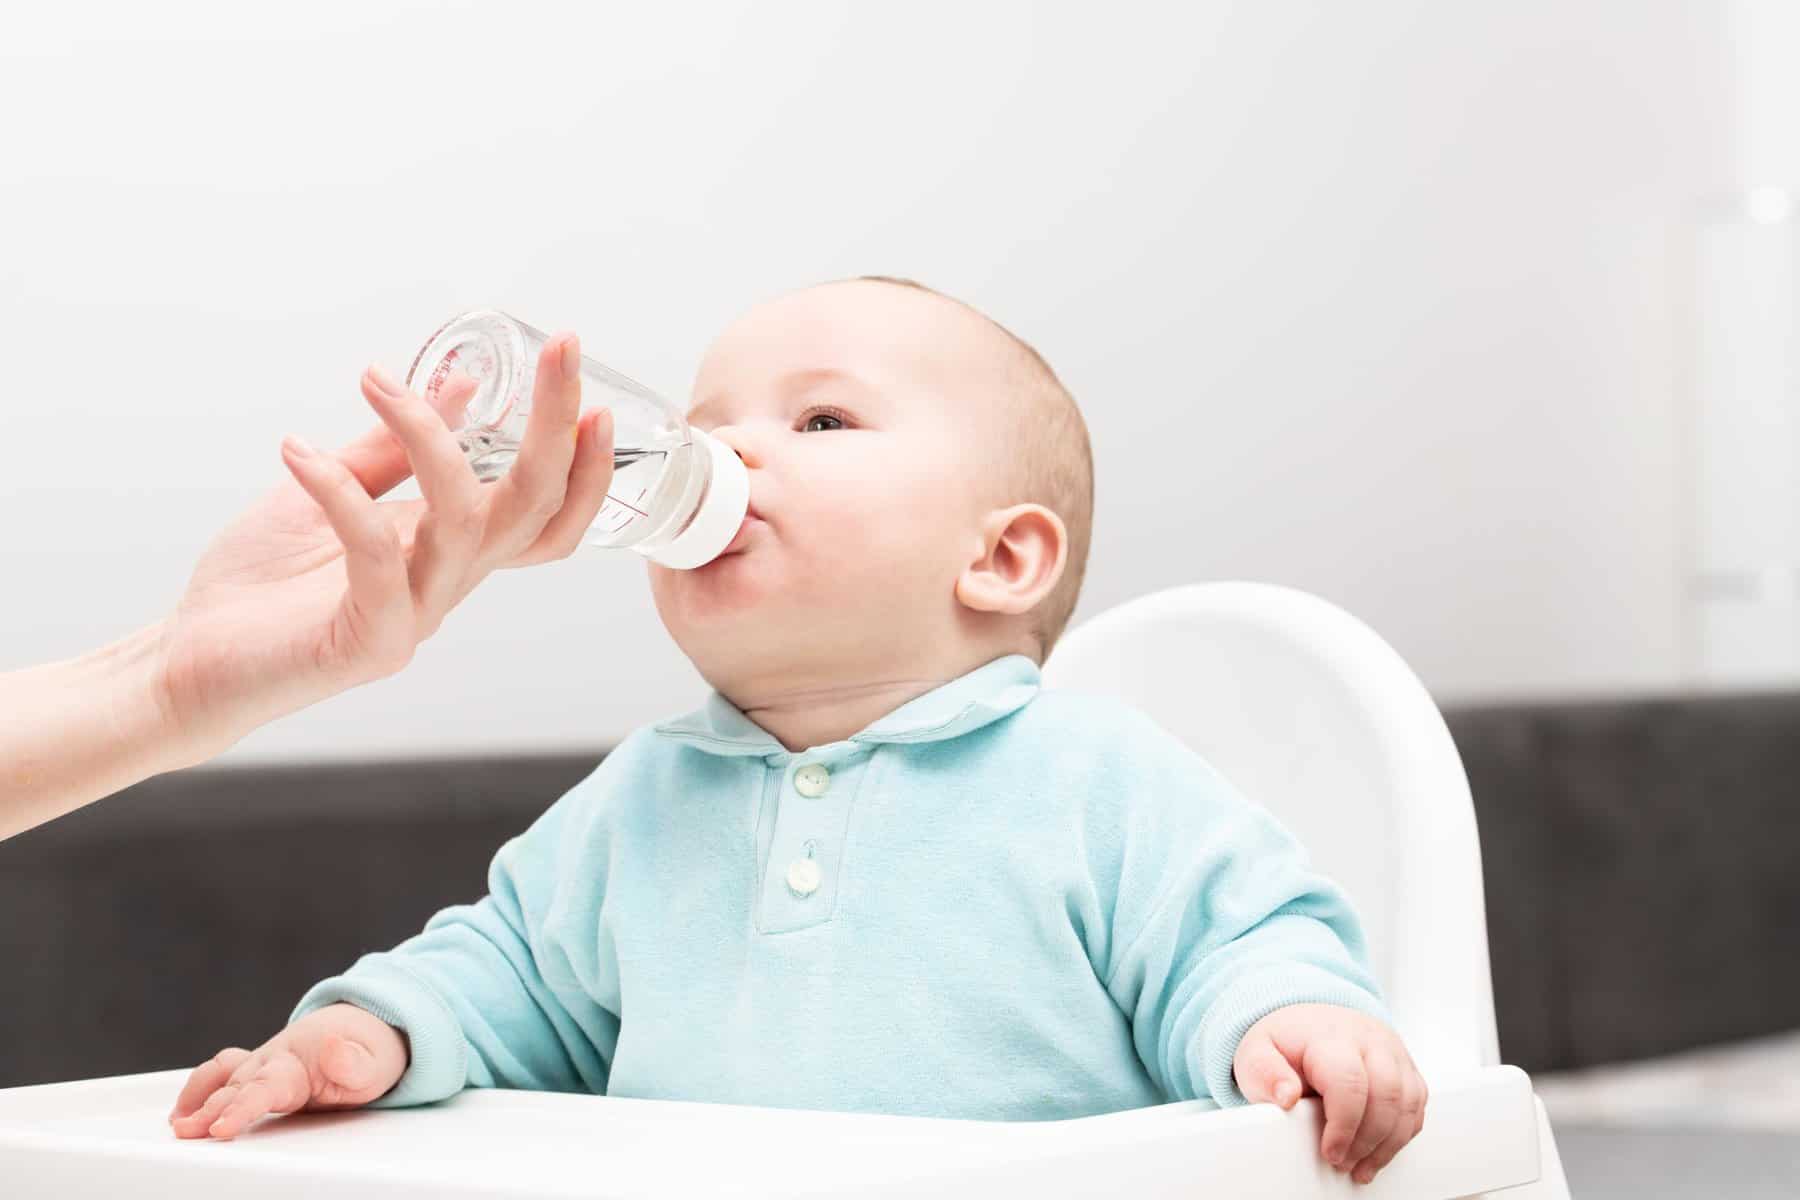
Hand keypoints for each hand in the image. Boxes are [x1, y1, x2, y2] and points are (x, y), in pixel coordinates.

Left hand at [153, 332, 614, 763]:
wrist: (191, 663)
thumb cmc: (264, 583)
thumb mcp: (337, 490)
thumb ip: (395, 448)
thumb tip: (461, 385)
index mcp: (453, 550)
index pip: (547, 512)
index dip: (583, 455)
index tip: (583, 383)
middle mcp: (449, 583)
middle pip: (534, 509)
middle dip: (555, 424)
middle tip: (561, 350)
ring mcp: (416, 615)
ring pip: (465, 522)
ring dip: (429, 437)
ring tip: (376, 383)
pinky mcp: (371, 640)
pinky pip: (377, 557)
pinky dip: (341, 493)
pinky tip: (300, 454)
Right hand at [169, 1004, 407, 1139]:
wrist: (363, 1030)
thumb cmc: (368, 1052)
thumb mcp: (375, 1062)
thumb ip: (354, 1062)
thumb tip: (333, 1047)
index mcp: (298, 1060)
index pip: (265, 1087)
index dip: (242, 1107)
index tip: (222, 1127)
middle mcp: (272, 1059)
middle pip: (235, 1087)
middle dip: (210, 1110)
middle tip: (188, 1133)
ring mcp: (260, 1064)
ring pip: (222, 1077)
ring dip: (197, 1099)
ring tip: (180, 1125)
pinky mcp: (255, 1071)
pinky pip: (219, 1072)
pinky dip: (198, 1089)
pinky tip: (183, 1113)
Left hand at [1233, 1003, 1427, 1184]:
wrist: (1309, 1022)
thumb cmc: (1286, 1042)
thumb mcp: (1258, 1052)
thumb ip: (1265, 1074)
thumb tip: (1285, 1096)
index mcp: (1330, 1036)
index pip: (1349, 1082)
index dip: (1344, 1126)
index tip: (1330, 1152)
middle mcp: (1369, 1040)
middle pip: (1386, 1095)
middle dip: (1367, 1140)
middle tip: (1343, 1163)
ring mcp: (1392, 1053)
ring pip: (1407, 1103)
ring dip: (1386, 1144)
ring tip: (1360, 1167)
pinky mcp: (1406, 1069)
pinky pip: (1416, 1107)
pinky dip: (1400, 1136)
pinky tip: (1377, 1152)